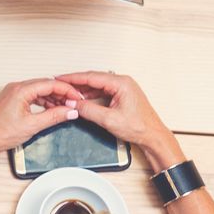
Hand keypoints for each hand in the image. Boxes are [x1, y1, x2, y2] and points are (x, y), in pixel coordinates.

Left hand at [0, 78, 82, 173]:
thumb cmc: (0, 133)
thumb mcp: (33, 125)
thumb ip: (54, 116)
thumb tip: (69, 111)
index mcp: (20, 90)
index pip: (50, 84)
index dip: (67, 90)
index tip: (77, 97)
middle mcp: (16, 87)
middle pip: (45, 85)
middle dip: (61, 93)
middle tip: (73, 103)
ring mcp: (13, 92)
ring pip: (39, 90)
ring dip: (53, 98)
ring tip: (64, 107)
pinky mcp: (12, 99)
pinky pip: (32, 95)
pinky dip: (43, 101)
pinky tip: (51, 109)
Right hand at [57, 71, 175, 159]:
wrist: (153, 136)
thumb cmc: (140, 127)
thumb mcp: (109, 119)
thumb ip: (89, 110)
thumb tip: (74, 104)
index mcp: (121, 83)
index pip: (92, 77)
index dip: (73, 78)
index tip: (61, 78)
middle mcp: (123, 82)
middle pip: (94, 79)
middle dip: (76, 83)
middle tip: (61, 85)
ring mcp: (123, 88)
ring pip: (97, 85)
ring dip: (83, 90)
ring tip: (69, 94)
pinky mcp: (122, 95)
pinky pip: (102, 91)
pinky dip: (91, 95)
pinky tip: (82, 99)